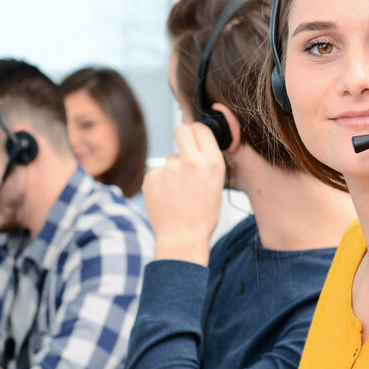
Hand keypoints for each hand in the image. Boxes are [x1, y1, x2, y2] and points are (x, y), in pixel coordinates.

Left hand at [143, 122, 224, 264]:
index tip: (193, 138)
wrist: (182, 238)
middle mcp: (192, 161)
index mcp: (212, 163)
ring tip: (177, 194)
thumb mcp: (216, 185)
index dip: (196, 133)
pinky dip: (160, 183)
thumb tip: (194, 145)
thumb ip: (206, 163)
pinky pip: (158, 172)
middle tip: (183, 152)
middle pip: (182, 130)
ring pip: (171, 159)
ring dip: (173, 170)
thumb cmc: (202, 216)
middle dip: (182, 137)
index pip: (201, 129)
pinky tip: (166, 198)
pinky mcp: (152, 176)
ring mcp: (170, 168)